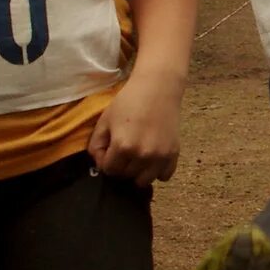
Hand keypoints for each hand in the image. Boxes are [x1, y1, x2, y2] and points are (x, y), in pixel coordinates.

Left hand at [90, 68, 184, 185]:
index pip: (109, 170)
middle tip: (124, 150)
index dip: (106, 160)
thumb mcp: (105, 121)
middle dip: (121, 166)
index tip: (110, 149)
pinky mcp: (174, 154)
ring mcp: (160, 157)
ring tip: (137, 157)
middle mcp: (142, 155)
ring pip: (144, 181)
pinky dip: (157, 171)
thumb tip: (100, 165)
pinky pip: (164, 176)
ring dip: (138, 172)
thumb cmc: (128, 102)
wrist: (158, 88)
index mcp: (123, 147)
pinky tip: (152, 159)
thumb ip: (96, 145)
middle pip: (126, 176)